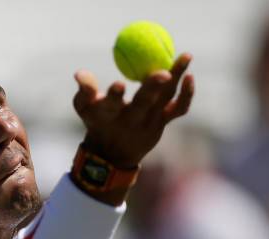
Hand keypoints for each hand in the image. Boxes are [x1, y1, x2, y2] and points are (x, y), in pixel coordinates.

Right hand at [73, 53, 193, 167]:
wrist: (114, 153)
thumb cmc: (97, 121)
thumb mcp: (84, 108)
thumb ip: (84, 90)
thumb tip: (79, 74)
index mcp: (108, 116)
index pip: (110, 105)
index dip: (114, 97)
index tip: (119, 85)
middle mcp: (130, 120)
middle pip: (143, 103)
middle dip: (152, 90)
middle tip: (164, 72)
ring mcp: (149, 122)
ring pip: (165, 99)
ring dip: (177, 78)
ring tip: (186, 56)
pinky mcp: (163, 122)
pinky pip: (179, 108)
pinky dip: (187, 94)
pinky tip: (190, 76)